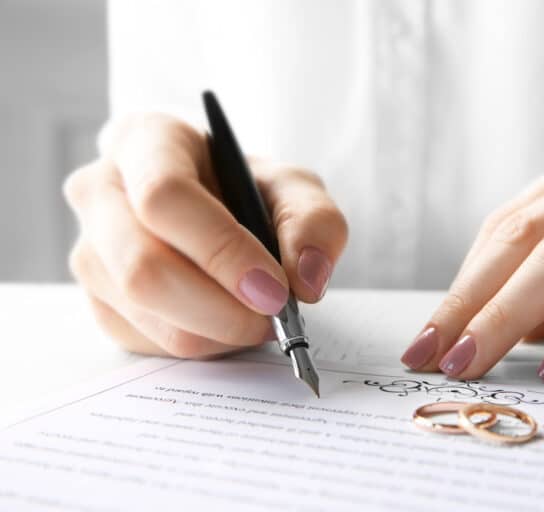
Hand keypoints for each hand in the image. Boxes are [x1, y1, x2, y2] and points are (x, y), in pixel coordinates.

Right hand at [64, 113, 346, 357]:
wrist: (220, 211)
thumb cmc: (250, 191)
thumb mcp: (296, 189)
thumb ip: (314, 223)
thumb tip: (306, 280)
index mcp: (144, 141)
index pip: (164, 197)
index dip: (222, 250)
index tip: (274, 288)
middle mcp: (100, 192)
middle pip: (142, 266)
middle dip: (220, 307)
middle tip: (274, 317)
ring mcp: (90, 249)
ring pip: (143, 311)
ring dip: (216, 330)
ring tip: (259, 318)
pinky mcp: (98, 300)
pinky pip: (147, 340)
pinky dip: (201, 342)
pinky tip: (227, 322)